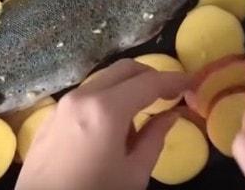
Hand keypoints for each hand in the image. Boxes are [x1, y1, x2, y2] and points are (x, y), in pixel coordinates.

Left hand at [15, 59, 189, 189]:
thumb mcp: (133, 175)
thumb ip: (155, 138)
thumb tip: (170, 115)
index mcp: (107, 109)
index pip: (149, 82)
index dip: (175, 79)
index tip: (193, 82)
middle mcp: (82, 96)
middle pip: (124, 69)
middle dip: (151, 76)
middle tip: (170, 94)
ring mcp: (62, 105)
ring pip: (103, 80)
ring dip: (127, 88)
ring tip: (141, 117)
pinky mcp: (50, 117)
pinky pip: (85, 96)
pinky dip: (105, 99)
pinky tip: (112, 128)